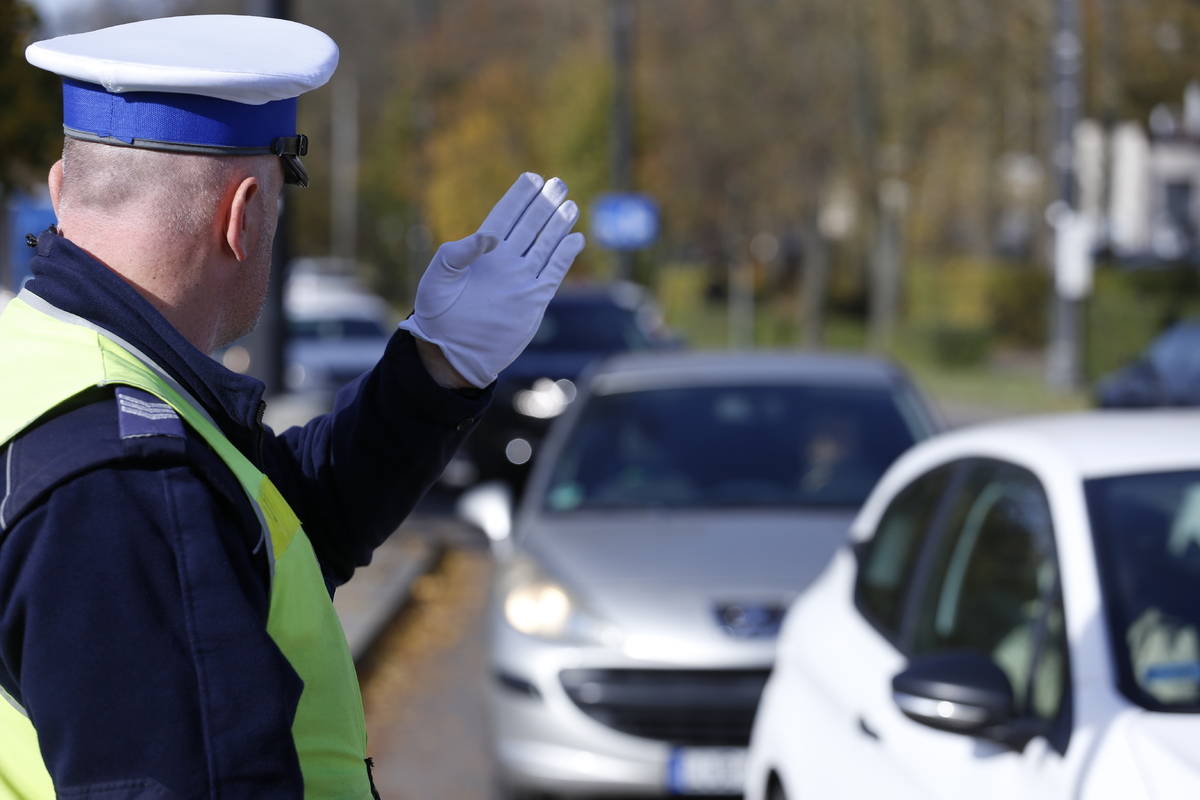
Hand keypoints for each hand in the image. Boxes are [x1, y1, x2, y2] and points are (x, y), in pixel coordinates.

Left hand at [399, 173, 584, 387]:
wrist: (451, 350)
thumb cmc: (437, 314)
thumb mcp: (437, 279)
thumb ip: (458, 253)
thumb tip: (490, 236)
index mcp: (480, 251)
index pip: (504, 216)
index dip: (518, 197)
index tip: (531, 178)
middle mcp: (504, 261)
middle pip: (529, 225)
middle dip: (544, 204)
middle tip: (558, 184)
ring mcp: (521, 278)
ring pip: (545, 245)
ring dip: (558, 225)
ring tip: (570, 205)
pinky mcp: (534, 299)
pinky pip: (554, 272)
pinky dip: (565, 256)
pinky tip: (576, 239)